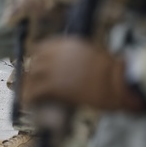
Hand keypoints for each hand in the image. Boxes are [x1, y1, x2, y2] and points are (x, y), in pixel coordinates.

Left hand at [23, 37, 145, 111]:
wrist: (117, 81)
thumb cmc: (112, 71)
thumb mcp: (93, 55)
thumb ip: (78, 57)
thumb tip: (72, 66)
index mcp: (68, 43)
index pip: (43, 47)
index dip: (38, 58)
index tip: (37, 66)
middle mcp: (58, 53)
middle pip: (35, 61)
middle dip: (32, 72)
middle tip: (32, 83)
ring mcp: (55, 68)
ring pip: (32, 75)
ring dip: (28, 85)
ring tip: (28, 95)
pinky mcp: (55, 85)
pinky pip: (35, 91)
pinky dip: (30, 97)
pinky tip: (29, 103)